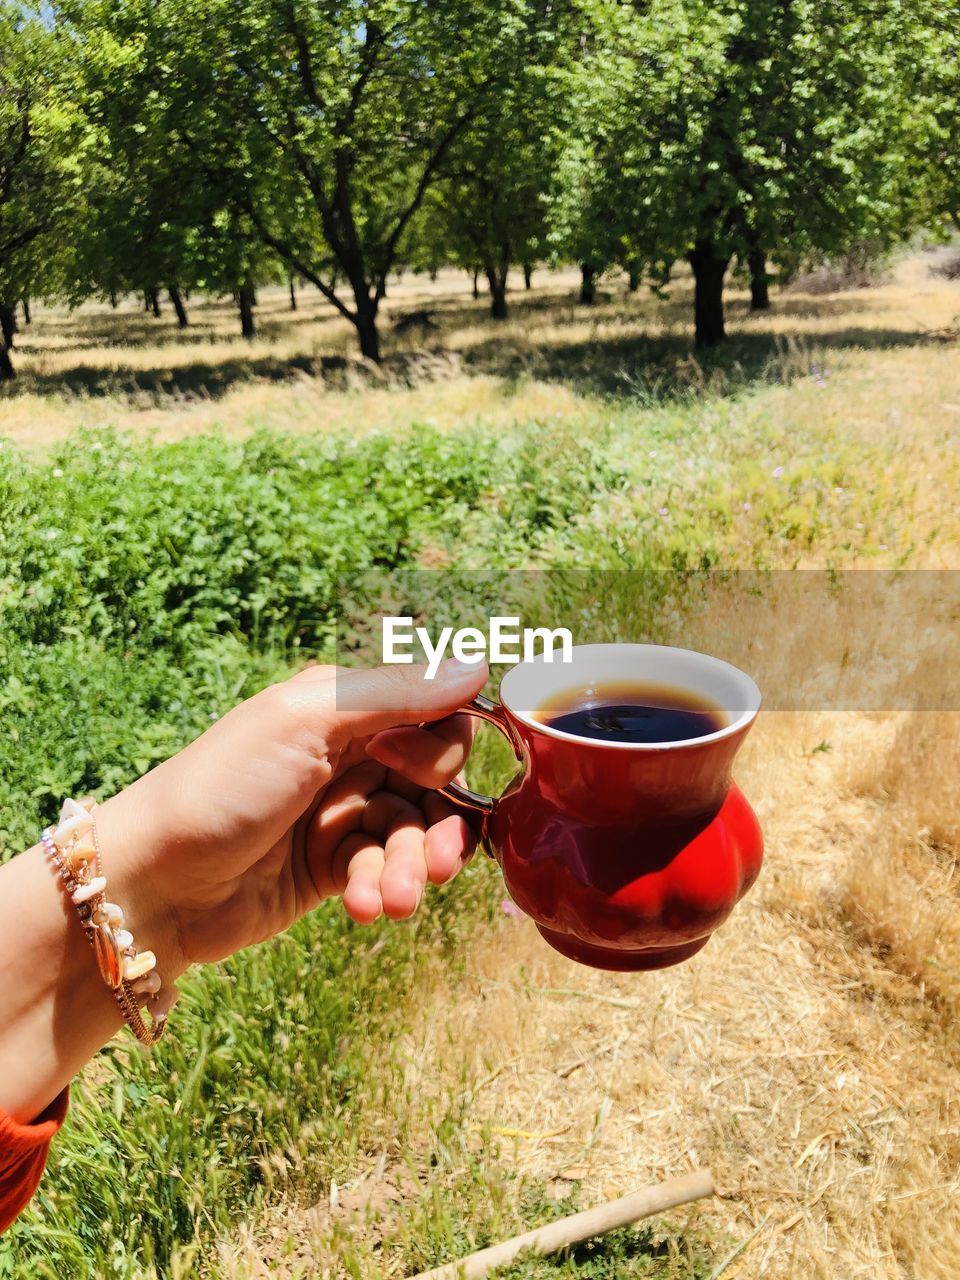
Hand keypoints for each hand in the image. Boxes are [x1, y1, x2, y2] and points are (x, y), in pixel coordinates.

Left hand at [97, 658, 488, 979]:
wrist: (155, 882)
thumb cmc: (222, 787)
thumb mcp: (306, 723)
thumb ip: (395, 694)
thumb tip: (477, 666)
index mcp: (344, 706)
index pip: (435, 716)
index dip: (446, 751)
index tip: (424, 776)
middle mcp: (350, 753)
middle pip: (436, 784)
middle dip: (440, 825)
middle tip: (437, 864)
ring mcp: (341, 811)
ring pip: (415, 834)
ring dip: (413, 868)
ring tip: (393, 900)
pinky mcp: (332, 865)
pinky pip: (385, 870)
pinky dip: (379, 888)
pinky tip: (359, 906)